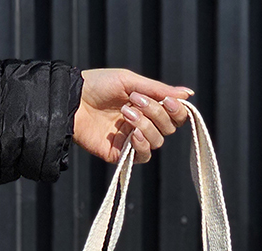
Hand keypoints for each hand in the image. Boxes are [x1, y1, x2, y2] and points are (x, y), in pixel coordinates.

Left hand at [73, 68, 191, 164]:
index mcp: (148, 106)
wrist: (72, 100)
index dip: (177, 110)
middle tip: (136, 100)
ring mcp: (132, 140)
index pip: (174, 115)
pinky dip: (142, 145)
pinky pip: (143, 156)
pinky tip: (132, 134)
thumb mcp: (130, 81)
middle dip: (156, 113)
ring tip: (125, 113)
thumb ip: (159, 90)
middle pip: (168, 128)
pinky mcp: (121, 154)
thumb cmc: (98, 85)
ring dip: (145, 125)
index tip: (168, 101)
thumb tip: (189, 94)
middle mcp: (143, 124)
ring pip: (157, 141)